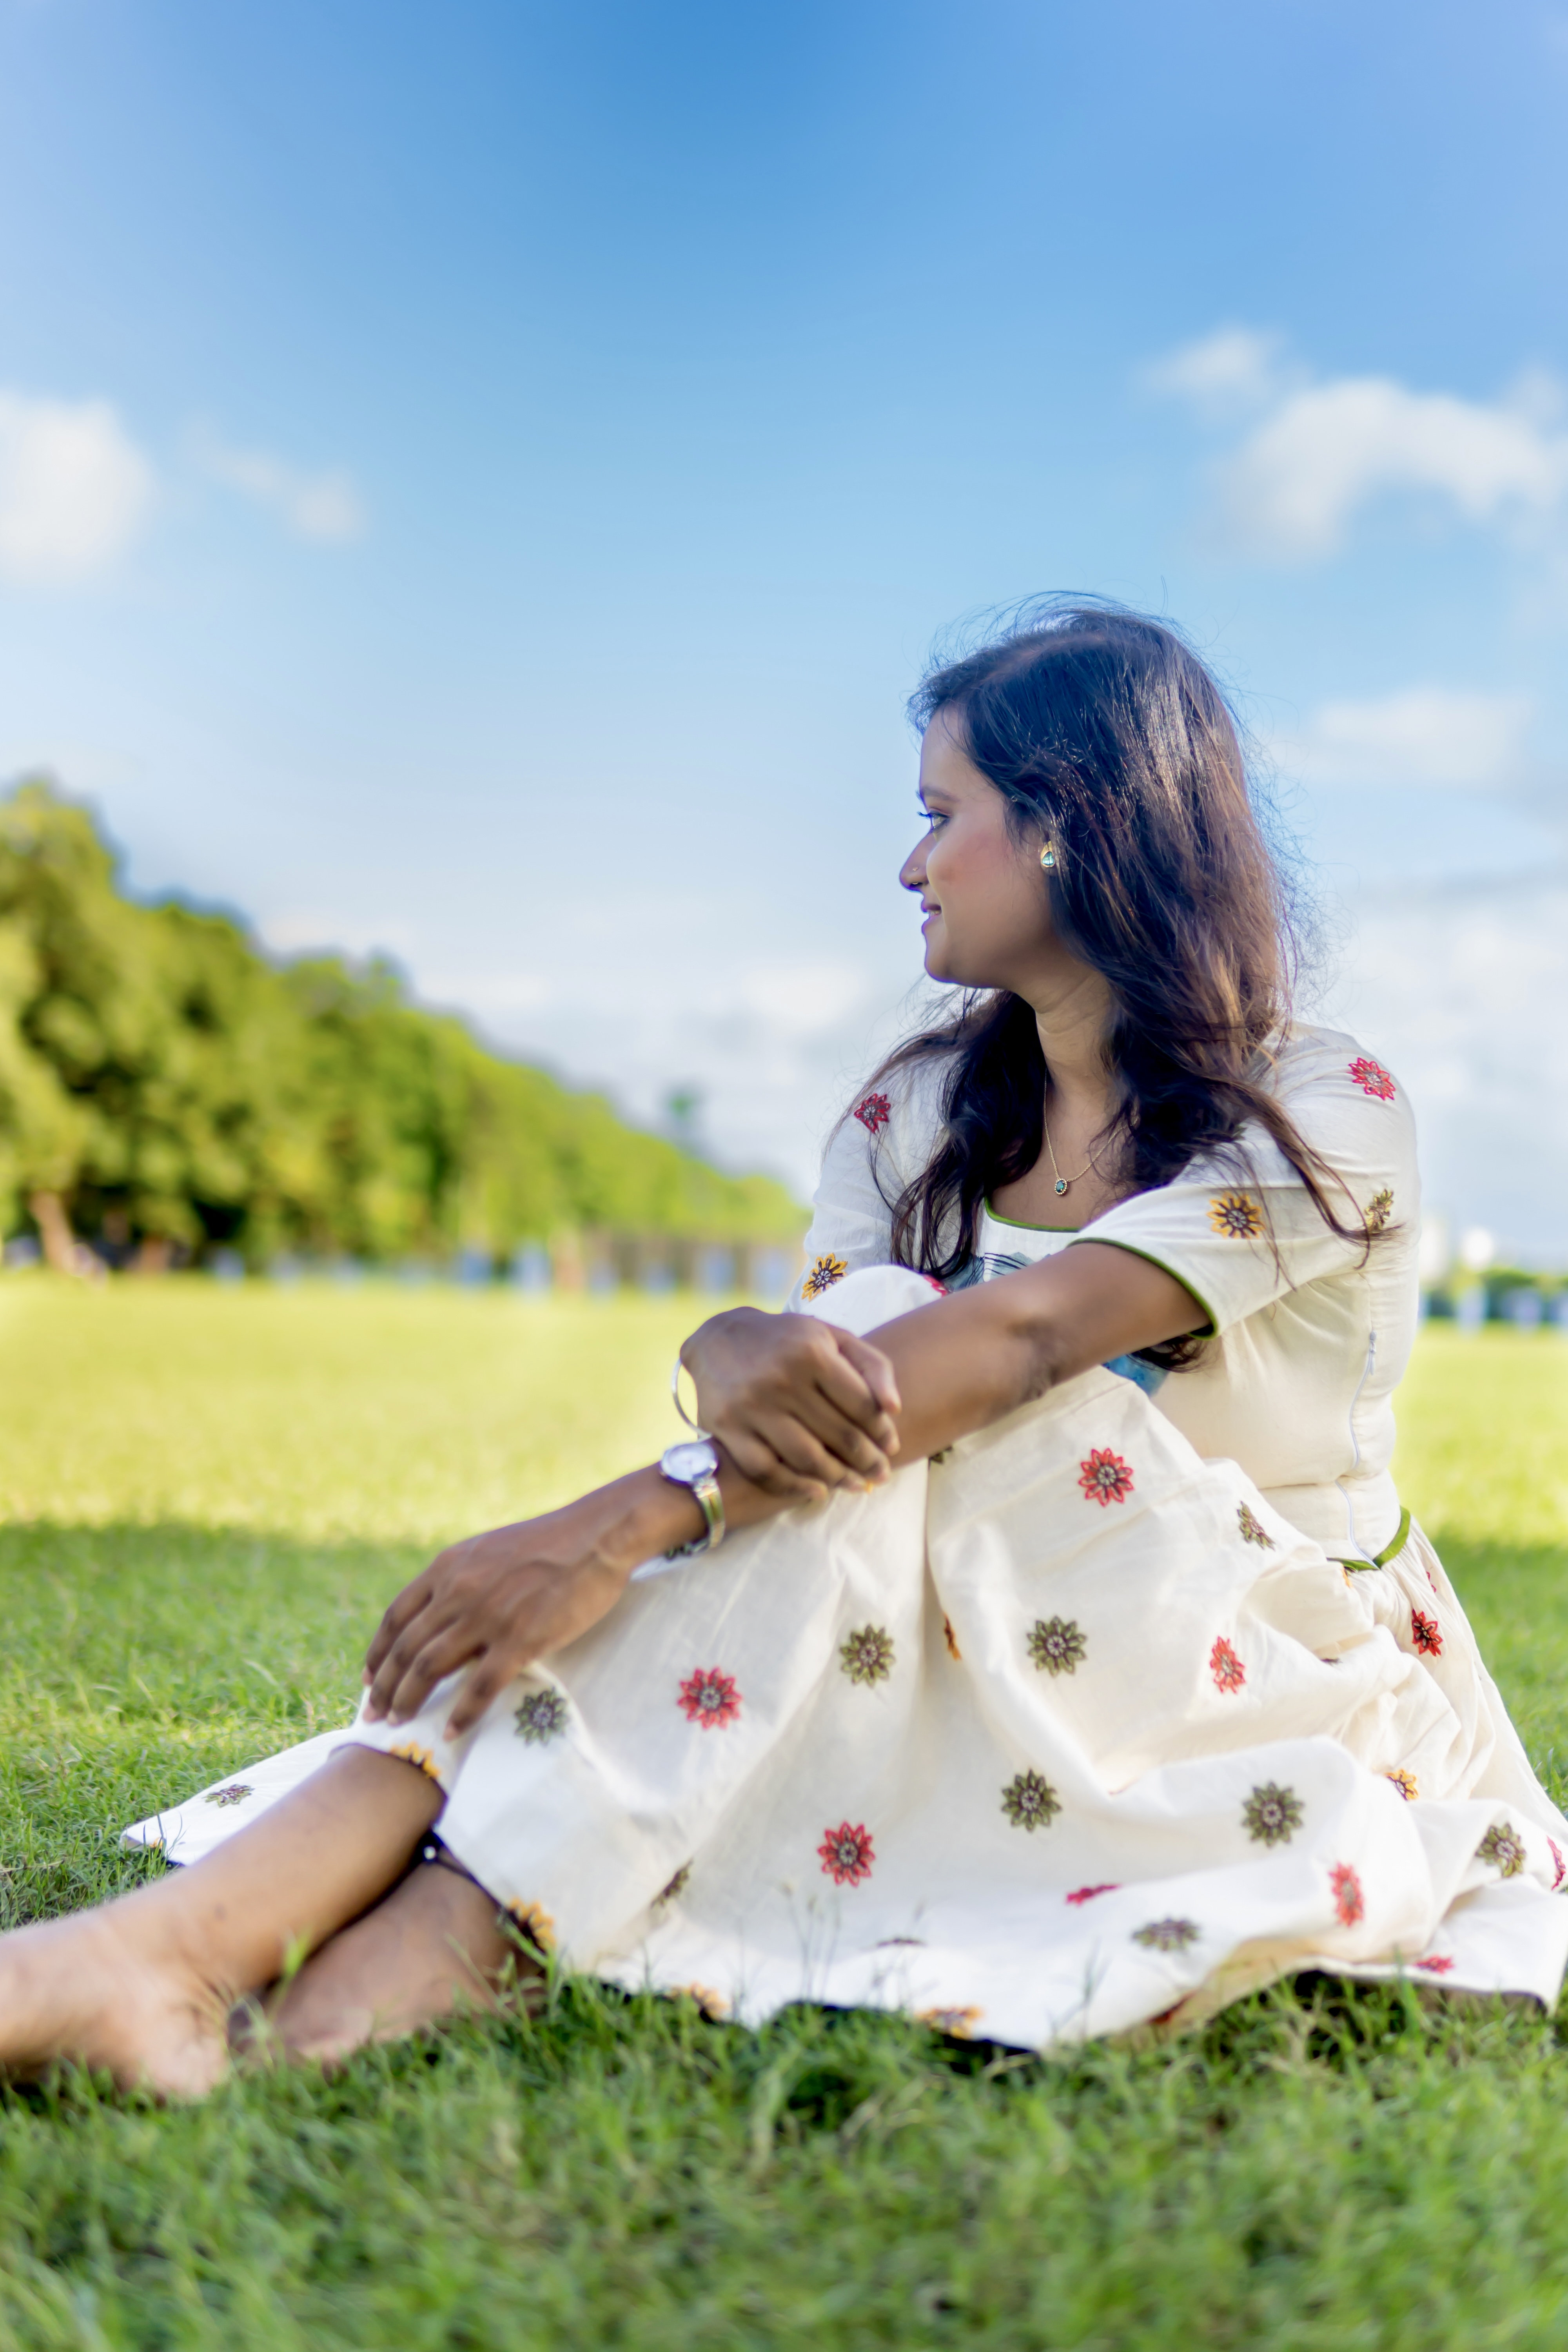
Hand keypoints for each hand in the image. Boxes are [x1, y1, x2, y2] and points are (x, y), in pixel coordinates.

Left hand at [361, 1493, 648, 1736]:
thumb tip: (441, 1613)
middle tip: (373, 1715)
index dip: (378, 1652)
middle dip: (384, 1687)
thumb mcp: (488, 1551)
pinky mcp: (521, 1638)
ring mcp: (488, 1616)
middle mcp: (459, 1591)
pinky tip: (451, 1732)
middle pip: (406, 1648)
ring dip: (409, 1700)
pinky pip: (480, 1687)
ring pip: (431, 1668)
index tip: (367, 1678)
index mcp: (449, 1568)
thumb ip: (460, 1580)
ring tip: (399, 1724)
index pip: (397, 1616)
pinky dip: (462, 1714)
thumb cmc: (548, 1543)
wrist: (596, 1535)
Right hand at [681, 1306, 901, 1501]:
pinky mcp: (727, 1427)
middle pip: (839, 1435)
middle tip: (880, 1474)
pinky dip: (794, 1487)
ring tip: (855, 1485)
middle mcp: (781, 1379)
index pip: (862, 1405)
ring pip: (806, 1458)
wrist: (719, 1338)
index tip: (891, 1446)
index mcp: (812, 1353)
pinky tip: (816, 1491)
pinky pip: (766, 1470)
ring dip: (838, 1478)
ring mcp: (751, 1406)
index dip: (882, 1431)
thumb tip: (894, 1408)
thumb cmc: (789, 1342)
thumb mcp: (833, 1337)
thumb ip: (872, 1365)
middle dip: (867, 1460)